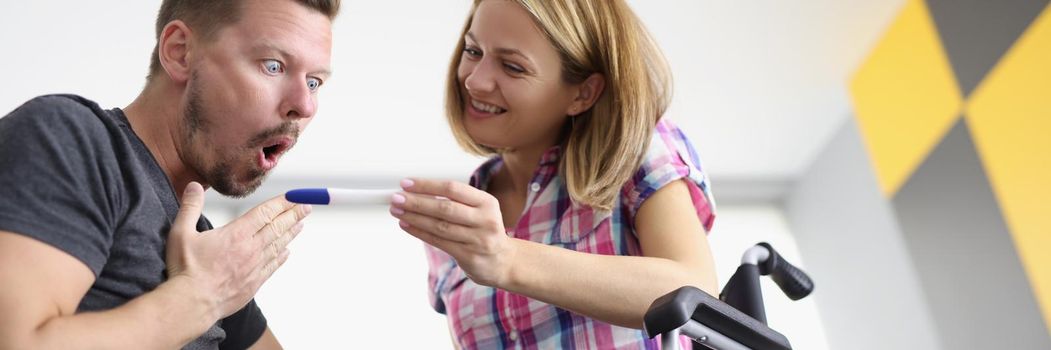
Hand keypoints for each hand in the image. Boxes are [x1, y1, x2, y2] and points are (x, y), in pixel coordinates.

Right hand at [165, 182, 310, 317]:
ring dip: (290, 233)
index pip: (265, 213)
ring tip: (301, 224)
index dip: (281, 203)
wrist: (193, 304)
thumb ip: (190, 207)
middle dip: (293, 215)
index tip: (294, 196)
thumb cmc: (185, 270)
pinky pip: (273, 266)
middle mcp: (250, 249)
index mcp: (236, 234)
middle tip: (307, 206)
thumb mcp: (181, 233)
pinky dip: (281, 256)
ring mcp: (254, 267)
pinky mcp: (254, 283)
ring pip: (278, 245)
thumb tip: (194, 186)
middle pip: (277, 227)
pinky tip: (287, 252)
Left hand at [390, 178, 512, 286]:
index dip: (428, 185)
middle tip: (397, 198)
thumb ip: (456, 201)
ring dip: (414, 217)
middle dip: (417, 202)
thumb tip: (419, 192)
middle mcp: (485, 220)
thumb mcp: (480, 210)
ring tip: (397, 210)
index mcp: (487, 202)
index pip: (453, 189)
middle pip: (445, 208)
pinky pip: (439, 242)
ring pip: (439, 226)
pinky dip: (420, 232)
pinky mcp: (469, 256)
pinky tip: (407, 225)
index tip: (407, 183)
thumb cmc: (485, 231)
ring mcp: (478, 240)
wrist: (504, 262)